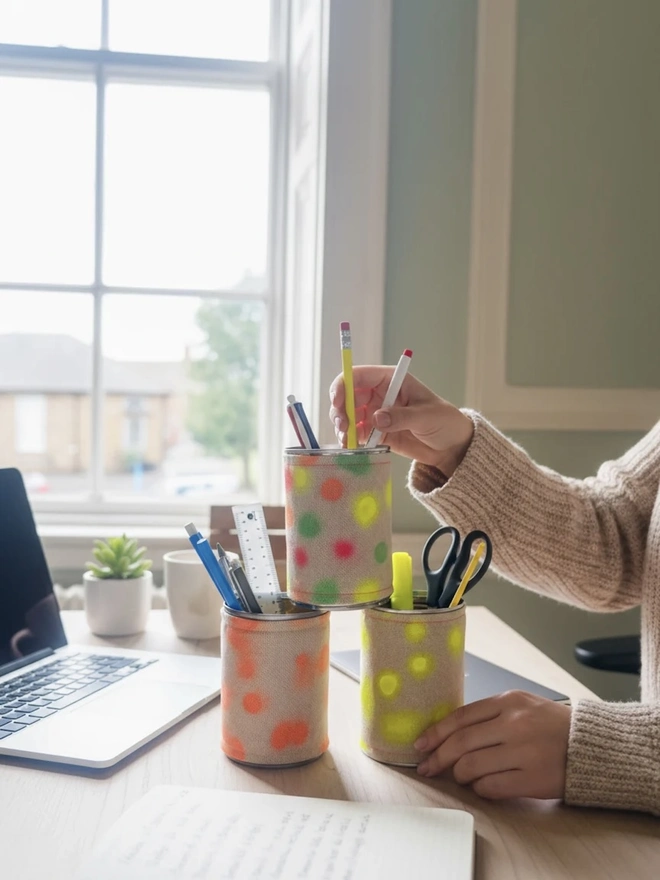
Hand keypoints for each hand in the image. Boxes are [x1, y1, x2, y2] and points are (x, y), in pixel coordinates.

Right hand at [328, 366, 473, 476]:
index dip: (344, 385)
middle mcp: (380, 394)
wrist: (452, 446)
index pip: (360, 376)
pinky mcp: (376, 432)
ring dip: (343, 426)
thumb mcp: (427, 416)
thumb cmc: (445, 422)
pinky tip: (352, 447)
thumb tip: (376, 419)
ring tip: (347, 441)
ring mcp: (376, 414)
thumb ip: (402, 416)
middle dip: (340, 410)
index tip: (338, 402)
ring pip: (349, 415)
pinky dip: (350, 439)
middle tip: (342, 426)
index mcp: (392, 380)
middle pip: (348, 396)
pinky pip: (357, 434)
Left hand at [414, 691, 570, 799]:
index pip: (460, 717)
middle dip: (437, 757)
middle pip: (460, 743)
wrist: (591, 745)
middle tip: (426, 767)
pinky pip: (491, 787)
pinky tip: (481, 785)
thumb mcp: (522, 705)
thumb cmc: (552, 726)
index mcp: (508, 701)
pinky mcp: (533, 779)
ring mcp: (523, 752)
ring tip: (460, 776)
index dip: (436, 732)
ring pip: (471, 766)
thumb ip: (489, 714)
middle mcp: (514, 724)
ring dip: (459, 775)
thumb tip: (449, 732)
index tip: (421, 744)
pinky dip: (479, 788)